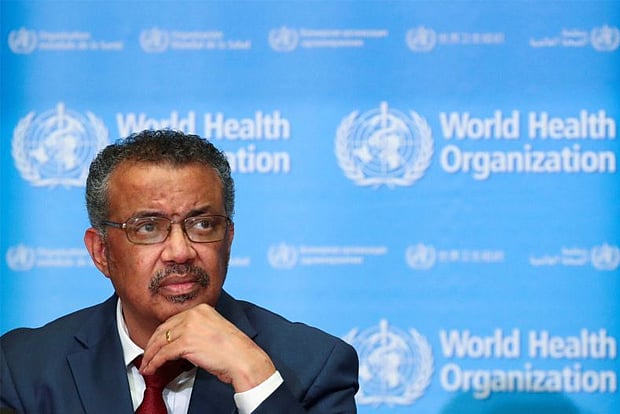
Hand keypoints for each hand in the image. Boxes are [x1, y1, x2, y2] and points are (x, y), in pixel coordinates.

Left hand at [139, 304, 275, 391]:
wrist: (243, 358)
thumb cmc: (234, 350)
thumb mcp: (214, 330)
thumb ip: (197, 330)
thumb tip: (180, 342)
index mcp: (202, 308)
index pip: (173, 320)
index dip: (161, 334)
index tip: (156, 344)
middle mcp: (194, 314)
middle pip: (164, 329)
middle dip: (152, 344)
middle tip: (147, 355)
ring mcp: (189, 327)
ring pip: (160, 342)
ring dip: (150, 355)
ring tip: (146, 365)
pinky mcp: (186, 343)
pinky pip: (163, 354)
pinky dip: (154, 363)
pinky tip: (151, 368)